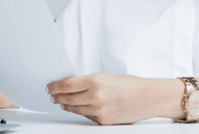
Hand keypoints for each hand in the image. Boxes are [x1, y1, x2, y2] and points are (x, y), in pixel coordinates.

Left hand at [46, 74, 161, 124]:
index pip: (67, 85)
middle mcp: (95, 96)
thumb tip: (74, 87)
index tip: (50, 87)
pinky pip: (86, 116)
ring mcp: (98, 110)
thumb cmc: (132, 85)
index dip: (55, 86)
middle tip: (53, 95)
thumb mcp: (108, 77)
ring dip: (67, 105)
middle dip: (58, 97)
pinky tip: (79, 108)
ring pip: (75, 109)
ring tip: (62, 102)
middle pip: (67, 98)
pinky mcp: (102, 121)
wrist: (148, 98)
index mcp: (96, 80)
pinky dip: (81, 111)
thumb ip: (90, 82)